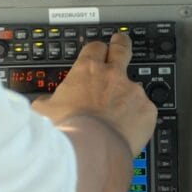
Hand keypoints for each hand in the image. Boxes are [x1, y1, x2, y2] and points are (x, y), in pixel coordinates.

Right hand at [32, 32, 157, 156]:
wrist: (91, 148)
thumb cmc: (68, 129)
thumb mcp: (44, 111)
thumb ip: (48, 101)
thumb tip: (44, 103)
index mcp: (87, 71)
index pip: (95, 48)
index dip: (97, 49)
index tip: (98, 51)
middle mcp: (112, 76)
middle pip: (121, 49)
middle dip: (121, 44)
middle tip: (121, 43)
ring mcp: (133, 91)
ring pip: (134, 87)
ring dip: (128, 96)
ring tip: (120, 113)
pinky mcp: (147, 110)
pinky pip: (145, 110)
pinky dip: (138, 118)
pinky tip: (128, 129)